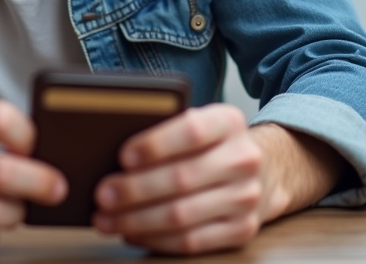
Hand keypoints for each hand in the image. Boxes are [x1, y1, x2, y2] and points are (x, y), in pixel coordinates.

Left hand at [92, 104, 263, 254]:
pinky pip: (190, 242)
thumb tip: (112, 151)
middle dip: (134, 190)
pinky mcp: (241, 230)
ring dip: (136, 220)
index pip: (192, 131)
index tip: (123, 157)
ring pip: (182, 215)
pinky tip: (131, 233)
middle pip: (181, 178)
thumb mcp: (199, 123)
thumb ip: (166, 129)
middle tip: (103, 195)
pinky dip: (154, 240)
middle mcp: (243, 159)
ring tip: (106, 219)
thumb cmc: (212, 145)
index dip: (156, 145)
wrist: (262, 172)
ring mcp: (246, 198)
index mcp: (229, 122)